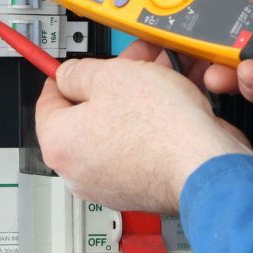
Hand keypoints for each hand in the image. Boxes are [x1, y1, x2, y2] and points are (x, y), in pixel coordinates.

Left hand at [35, 41, 252, 213]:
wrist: (204, 166)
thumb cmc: (159, 128)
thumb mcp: (111, 75)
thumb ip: (79, 71)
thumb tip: (69, 74)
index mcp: (59, 143)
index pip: (48, 99)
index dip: (65, 73)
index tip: (76, 65)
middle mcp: (78, 171)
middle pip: (86, 114)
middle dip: (112, 82)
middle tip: (132, 64)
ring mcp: (109, 185)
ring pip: (116, 130)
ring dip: (135, 100)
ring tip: (161, 78)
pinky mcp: (140, 189)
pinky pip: (137, 149)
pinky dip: (149, 128)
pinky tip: (172, 105)